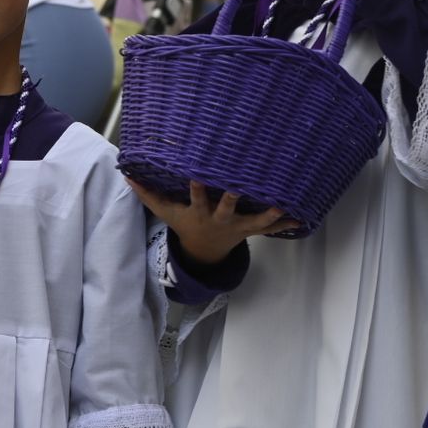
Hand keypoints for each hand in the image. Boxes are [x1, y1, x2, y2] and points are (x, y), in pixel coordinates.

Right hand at [128, 180, 297, 264]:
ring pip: (255, 221)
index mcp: (200, 212)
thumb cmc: (185, 224)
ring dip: (269, 215)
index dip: (198, 187)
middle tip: (241, 187)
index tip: (198, 175)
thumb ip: (147, 194)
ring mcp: (236, 225)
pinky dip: (284, 223)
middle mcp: (219, 219)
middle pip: (227, 208)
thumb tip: (126, 174)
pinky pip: (269, 228)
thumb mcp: (165, 212)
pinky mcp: (250, 229)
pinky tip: (301, 218)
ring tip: (283, 206)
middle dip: (233, 198)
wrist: (204, 252)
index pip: (197, 198)